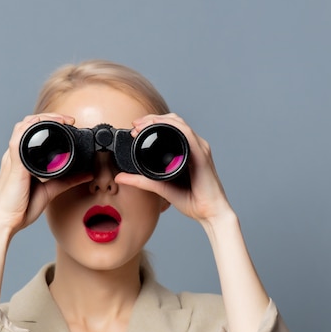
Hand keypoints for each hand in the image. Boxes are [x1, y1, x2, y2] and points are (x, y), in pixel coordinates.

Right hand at [0, 113, 91, 301]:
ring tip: (61, 120)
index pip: (32, 132)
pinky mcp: (14, 165)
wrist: (6, 222)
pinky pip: (19, 141)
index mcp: (21, 159)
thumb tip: (86, 174)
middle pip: (28, 124)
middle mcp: (15, 155)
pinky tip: (45, 129)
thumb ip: (68, 180)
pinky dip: (31, 131)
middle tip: (68, 120)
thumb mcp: (50, 190)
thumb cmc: (21, 208)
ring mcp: (12, 159)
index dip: (49, 123)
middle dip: (48, 117)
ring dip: (42, 119)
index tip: (68, 123)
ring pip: (23, 127)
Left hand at [114, 113, 233, 224]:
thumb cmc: (192, 201)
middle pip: (174, 121)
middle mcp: (194, 146)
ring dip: (160, 120)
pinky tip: (160, 127)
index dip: (152, 123)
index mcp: (186, 151)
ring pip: (180, 124)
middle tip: (135, 125)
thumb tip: (120, 178)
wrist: (210, 213)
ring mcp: (199, 149)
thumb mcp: (161, 187)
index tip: (134, 128)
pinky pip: (188, 135)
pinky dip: (173, 128)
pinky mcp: (202, 155)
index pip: (170, 128)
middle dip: (153, 118)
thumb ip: (141, 181)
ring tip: (142, 125)